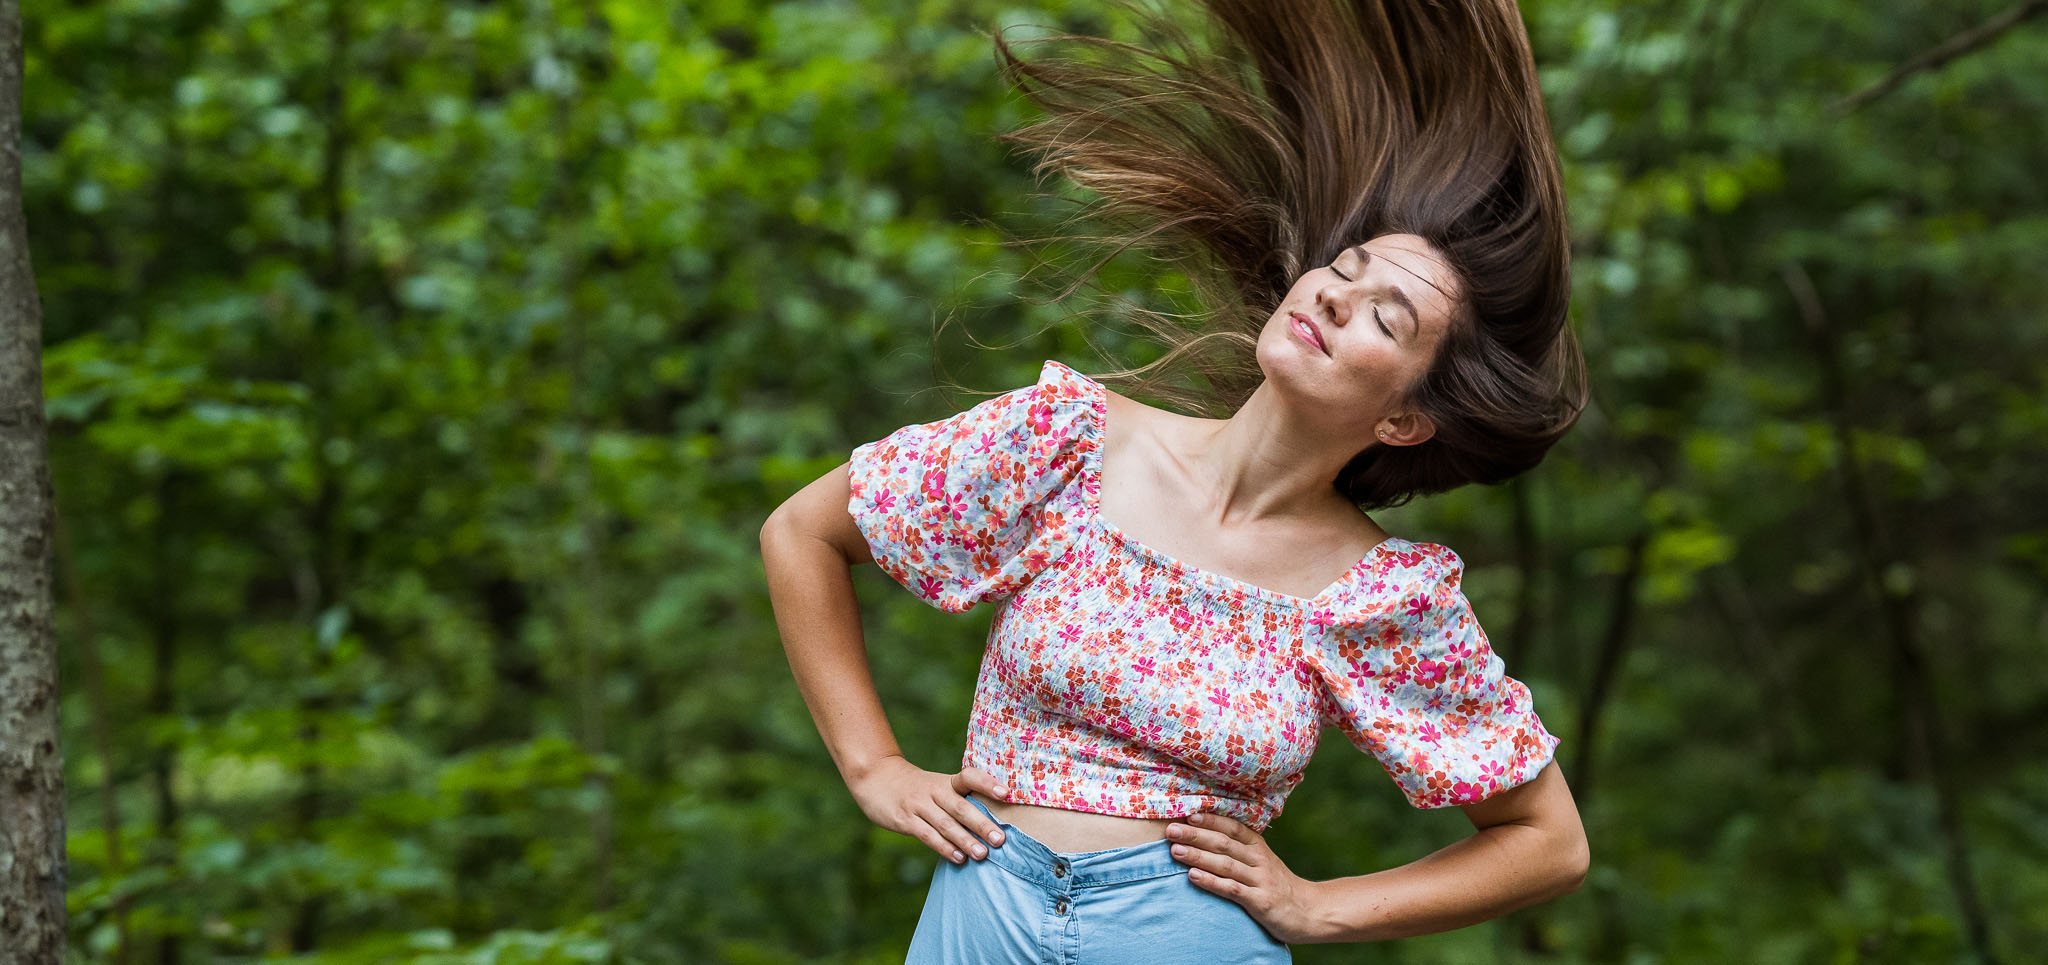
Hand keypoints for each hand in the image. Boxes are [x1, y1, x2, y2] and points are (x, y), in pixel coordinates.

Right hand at [846, 755, 1010, 866]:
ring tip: (982, 854)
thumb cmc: (916, 787)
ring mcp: (918, 806)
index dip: (986, 783)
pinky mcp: (905, 820)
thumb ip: (959, 801)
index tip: (1006, 793)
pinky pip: (927, 835)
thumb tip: (991, 825)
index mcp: (946, 782)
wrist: (876, 777)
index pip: (969, 777)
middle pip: (961, 807)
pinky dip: (944, 847)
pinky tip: (958, 857)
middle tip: (1000, 839)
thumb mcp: (937, 785)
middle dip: (982, 824)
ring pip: (945, 824)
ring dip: (965, 840)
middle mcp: (934, 792)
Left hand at [1167, 811, 1330, 944]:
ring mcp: (1260, 880)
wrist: (1311, 911)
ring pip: (1225, 863)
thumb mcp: (1262, 861)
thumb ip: (1238, 849)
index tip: (1187, 814)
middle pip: (1224, 843)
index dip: (1210, 820)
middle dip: (1195, 835)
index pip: (1232, 827)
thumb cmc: (1277, 885)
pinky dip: (1211, 881)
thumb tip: (1202, 835)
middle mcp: (1259, 859)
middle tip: (1171, 830)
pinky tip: (1193, 876)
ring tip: (1175, 850)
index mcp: (1258, 846)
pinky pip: (1232, 889)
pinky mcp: (1260, 901)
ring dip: (1198, 856)